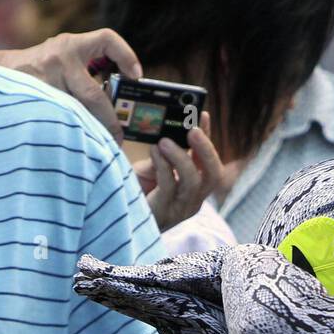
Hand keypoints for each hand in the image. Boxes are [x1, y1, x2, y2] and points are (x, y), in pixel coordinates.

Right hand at [0, 29, 142, 141]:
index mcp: (70, 45)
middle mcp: (59, 58)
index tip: (136, 76)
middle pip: (94, 96)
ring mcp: (45, 80)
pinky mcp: (34, 99)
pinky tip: (75, 142)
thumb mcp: (61, 58)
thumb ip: (86, 71)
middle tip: (118, 136)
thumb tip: (118, 103)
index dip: (126, 54)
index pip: (106, 39)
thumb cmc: (37, 68)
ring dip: (90, 132)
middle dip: (110, 120)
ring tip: (98, 144)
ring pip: (78, 114)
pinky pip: (60, 121)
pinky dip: (72, 133)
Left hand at [132, 113, 224, 231]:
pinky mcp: (164, 213)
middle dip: (206, 149)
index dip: (208, 137)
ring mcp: (181, 209)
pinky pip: (169, 186)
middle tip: (192, 130)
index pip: (210, 161)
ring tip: (164, 141)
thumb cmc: (138, 194)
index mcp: (195, 187)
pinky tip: (154, 151)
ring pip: (194, 181)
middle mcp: (194, 199)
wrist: (119, 219)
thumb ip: (165, 156)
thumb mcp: (154, 170)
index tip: (203, 114)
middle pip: (214, 175)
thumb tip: (169, 133)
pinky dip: (163, 165)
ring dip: (181, 157)